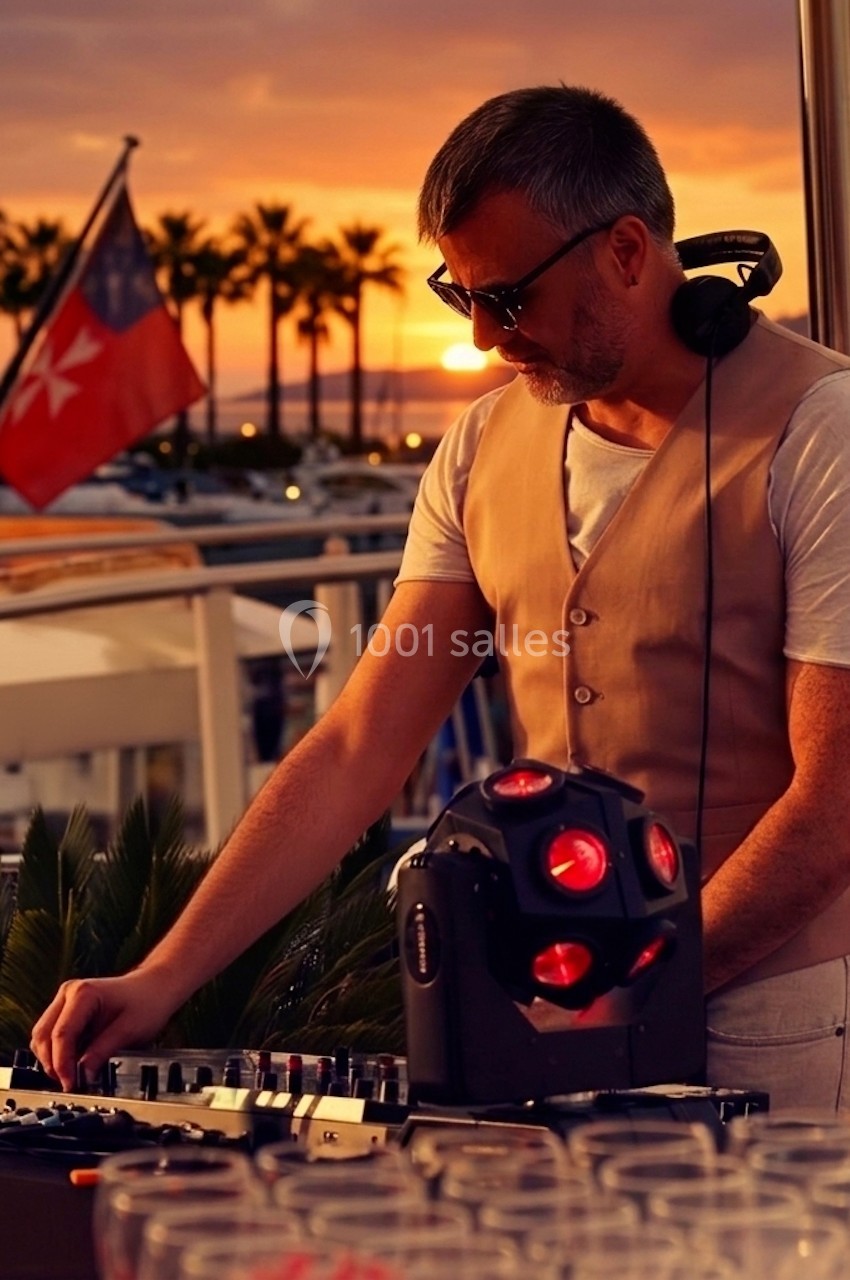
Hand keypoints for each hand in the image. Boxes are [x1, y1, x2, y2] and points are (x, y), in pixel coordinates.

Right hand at [30, 971, 176, 1090]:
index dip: (63, 1064)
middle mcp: (68, 993)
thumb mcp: (129, 1031)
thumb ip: (103, 1052)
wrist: (155, 988)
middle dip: (53, 1063)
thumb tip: (83, 1076)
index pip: (62, 1034)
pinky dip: (57, 1053)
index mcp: (83, 993)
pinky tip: (73, 1064)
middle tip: (70, 1084)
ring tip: (72, 1076)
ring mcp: (64, 1001)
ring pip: (42, 1037)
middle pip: (43, 1036)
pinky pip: (50, 1036)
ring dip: (52, 1059)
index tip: (70, 1084)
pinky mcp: (66, 1011)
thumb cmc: (147, 1003)